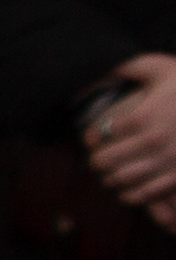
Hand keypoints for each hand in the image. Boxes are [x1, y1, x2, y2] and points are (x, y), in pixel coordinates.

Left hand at [91, 54, 175, 218]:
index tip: (92, 136)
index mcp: (145, 116)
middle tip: (97, 158)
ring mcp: (168, 161)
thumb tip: (103, 69)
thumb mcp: (160, 68)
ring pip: (123, 179)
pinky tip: (128, 188)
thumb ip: (129, 66)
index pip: (100, 133)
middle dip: (97, 160)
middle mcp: (154, 141)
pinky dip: (131, 194)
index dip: (91, 136)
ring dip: (111, 178)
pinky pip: (146, 193)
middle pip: (106, 160)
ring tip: (110, 173)